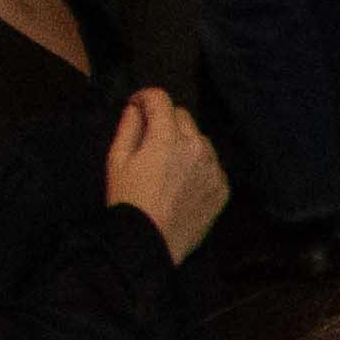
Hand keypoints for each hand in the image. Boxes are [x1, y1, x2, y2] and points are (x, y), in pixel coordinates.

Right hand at [105, 87, 227, 261]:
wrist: (149, 241)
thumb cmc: (128, 199)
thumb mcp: (117, 160)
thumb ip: (128, 127)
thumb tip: (136, 109)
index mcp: (168, 136)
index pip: (161, 98)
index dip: (144, 97)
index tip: (136, 106)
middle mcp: (197, 147)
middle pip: (183, 116)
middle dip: (165, 119)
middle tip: (149, 136)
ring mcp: (214, 168)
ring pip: (201, 140)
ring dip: (185, 142)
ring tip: (168, 162)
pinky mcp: (223, 188)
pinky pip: (212, 166)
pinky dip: (199, 166)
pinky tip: (183, 182)